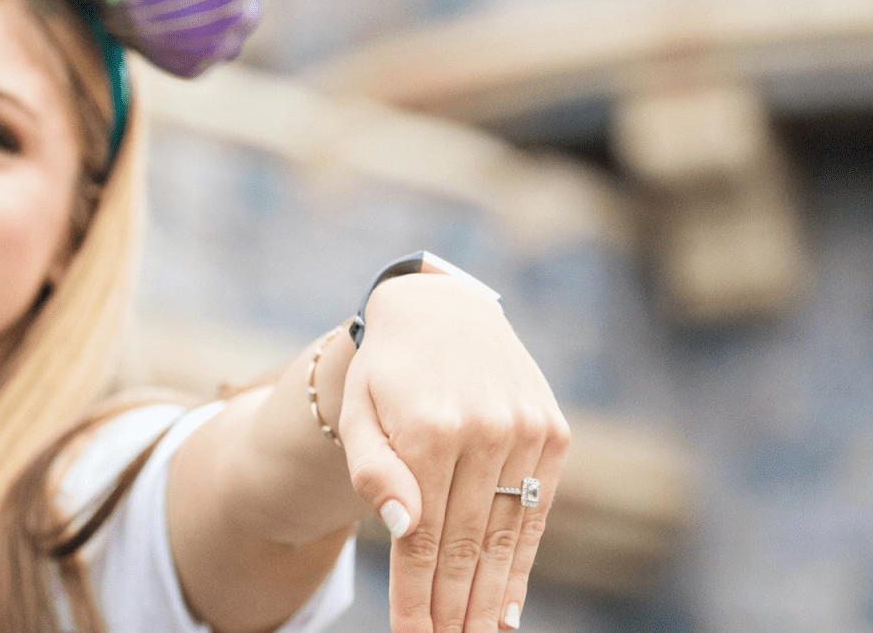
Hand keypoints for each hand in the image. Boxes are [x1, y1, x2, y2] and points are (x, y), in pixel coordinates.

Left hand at [333, 273, 568, 632]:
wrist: (441, 310)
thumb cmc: (386, 371)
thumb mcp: (358, 410)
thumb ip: (372, 469)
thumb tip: (400, 528)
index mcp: (430, 426)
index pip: (421, 534)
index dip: (415, 593)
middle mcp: (486, 429)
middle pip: (466, 542)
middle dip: (452, 607)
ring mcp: (526, 430)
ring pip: (505, 534)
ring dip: (488, 597)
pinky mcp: (554, 432)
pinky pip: (535, 513)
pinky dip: (521, 564)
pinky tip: (506, 608)